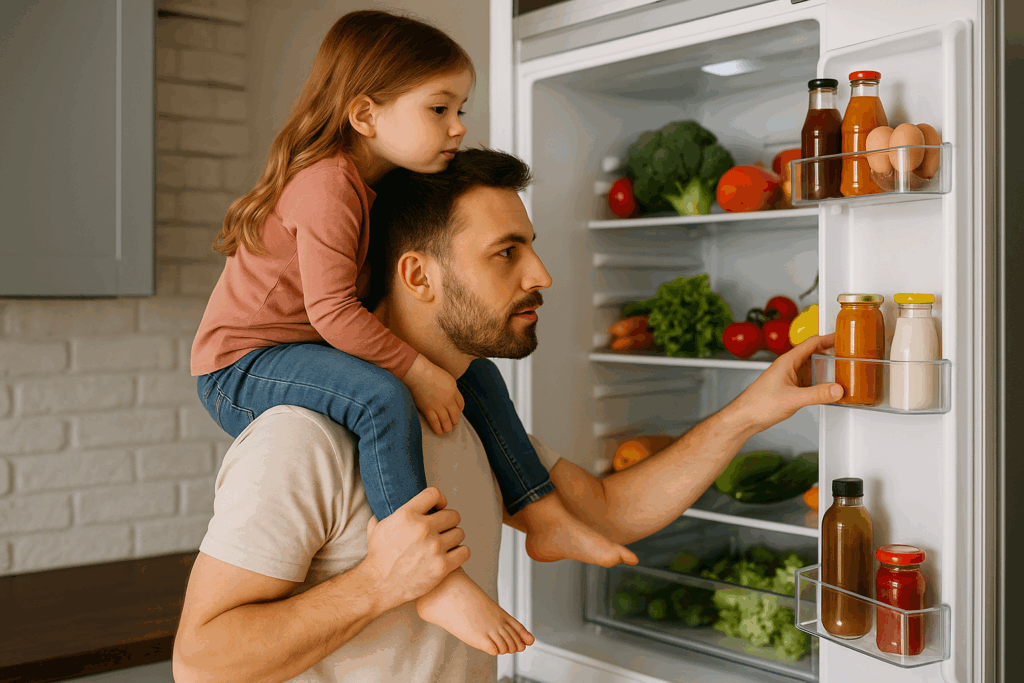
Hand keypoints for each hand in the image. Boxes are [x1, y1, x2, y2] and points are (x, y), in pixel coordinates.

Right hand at [360, 487, 468, 613]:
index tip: (439, 507)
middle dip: (449, 521)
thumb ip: (386, 513)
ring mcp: (434, 547)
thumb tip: (386, 505)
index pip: (435, 494)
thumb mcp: (376, 528)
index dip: (440, 500)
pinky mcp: (441, 566)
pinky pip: (464, 552)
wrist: (378, 586)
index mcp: (407, 515)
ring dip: (454, 537)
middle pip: (453, 514)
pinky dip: (460, 553)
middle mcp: (422, 528)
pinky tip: (452, 555)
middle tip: (443, 529)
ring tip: (446, 544)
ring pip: (460, 533)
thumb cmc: (377, 557)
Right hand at [402, 354, 464, 434]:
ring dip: (448, 427)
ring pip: (446, 421)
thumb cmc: (430, 372)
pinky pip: (435, 422)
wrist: (418, 373)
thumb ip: (450, 388)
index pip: (461, 403)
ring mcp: (438, 405)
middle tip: (454, 423)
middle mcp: (448, 399)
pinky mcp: (428, 409)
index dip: (460, 409)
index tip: (459, 412)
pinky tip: (439, 431)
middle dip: (455, 420)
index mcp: (454, 389)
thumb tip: (451, 397)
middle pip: (455, 414)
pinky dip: (438, 428)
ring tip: (447, 430)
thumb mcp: (446, 377)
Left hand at [728, 333, 842, 432]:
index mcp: (787, 361)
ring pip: (811, 368)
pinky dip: (820, 382)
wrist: (744, 417)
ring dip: (826, 368)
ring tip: (842, 370)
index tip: (843, 337)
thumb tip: (837, 389)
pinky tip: (827, 388)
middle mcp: (788, 366)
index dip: (829, 338)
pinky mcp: (789, 388)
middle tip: (847, 354)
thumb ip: (817, 394)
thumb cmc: (758, 404)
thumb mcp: (793, 399)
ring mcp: (788, 377)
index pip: (812, 343)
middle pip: (814, 354)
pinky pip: (808, 380)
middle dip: (831, 353)